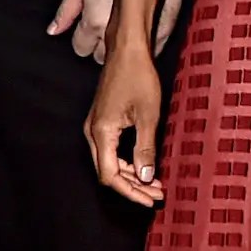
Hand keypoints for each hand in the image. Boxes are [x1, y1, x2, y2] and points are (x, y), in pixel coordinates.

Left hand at [51, 0, 184, 62]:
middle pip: (100, 57)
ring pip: (122, 57)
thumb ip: (65, 10)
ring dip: (120, 47)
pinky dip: (143, 44)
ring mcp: (139, 36)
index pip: (81, 48)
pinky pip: (147, 52)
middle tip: (105, 25)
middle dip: (100, 45)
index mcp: (93, 23)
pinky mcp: (161, 35)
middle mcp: (115, 34)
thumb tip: (53, 31)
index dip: (82, 38)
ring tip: (122, 25)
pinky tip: (141, 26)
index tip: (88, 29)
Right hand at [85, 44, 167, 207]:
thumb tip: (146, 178)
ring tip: (154, 183)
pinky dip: (126, 162)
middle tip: (157, 194)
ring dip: (131, 175)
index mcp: (101, 132)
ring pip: (108, 162)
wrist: (127, 49)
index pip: (110, 175)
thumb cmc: (138, 76)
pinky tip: (143, 165)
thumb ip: (145, 149)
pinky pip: (110, 150)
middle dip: (133, 187)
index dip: (130, 192)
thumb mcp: (148, 116)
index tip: (150, 200)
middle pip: (107, 172)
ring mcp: (95, 126)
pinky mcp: (102, 121)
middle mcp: (92, 132)